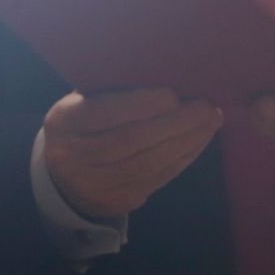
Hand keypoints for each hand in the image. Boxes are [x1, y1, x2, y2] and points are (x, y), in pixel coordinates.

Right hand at [42, 88, 222, 218]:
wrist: (65, 174)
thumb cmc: (87, 122)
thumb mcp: (87, 100)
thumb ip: (116, 89)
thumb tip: (169, 73)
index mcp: (63, 122)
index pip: (103, 112)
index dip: (141, 104)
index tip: (173, 94)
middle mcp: (72, 156)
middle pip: (130, 140)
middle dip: (175, 123)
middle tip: (207, 107)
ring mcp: (93, 184)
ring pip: (147, 164)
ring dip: (187, 142)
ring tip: (211, 122)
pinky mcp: (116, 201)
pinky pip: (156, 179)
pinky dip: (183, 159)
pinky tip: (199, 141)